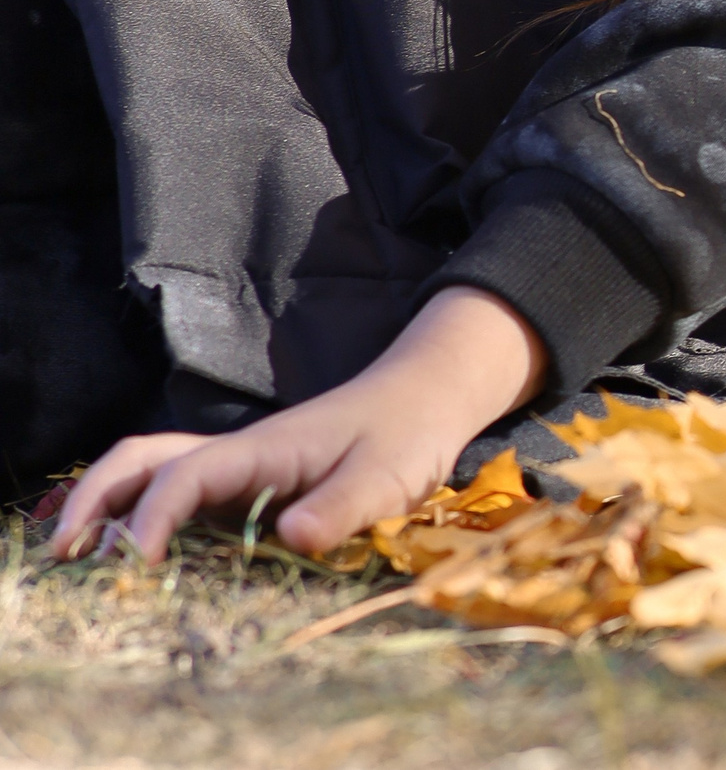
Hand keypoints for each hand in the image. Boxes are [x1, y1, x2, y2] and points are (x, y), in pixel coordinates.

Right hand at [49, 287, 547, 562]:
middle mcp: (238, 454)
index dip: (153, 518)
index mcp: (262, 449)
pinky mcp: (250, 483)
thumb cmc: (406, 431)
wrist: (425, 396)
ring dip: (109, 503)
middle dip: (97, 498)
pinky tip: (129, 550)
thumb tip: (290, 536)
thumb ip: (341, 506)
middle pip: (144, 460)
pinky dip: (142, 513)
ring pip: (153, 471)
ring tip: (75, 554)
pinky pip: (181, 492)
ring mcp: (240, 467)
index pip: (184, 476)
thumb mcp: (387, 475)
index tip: (140, 563)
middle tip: (66, 550)